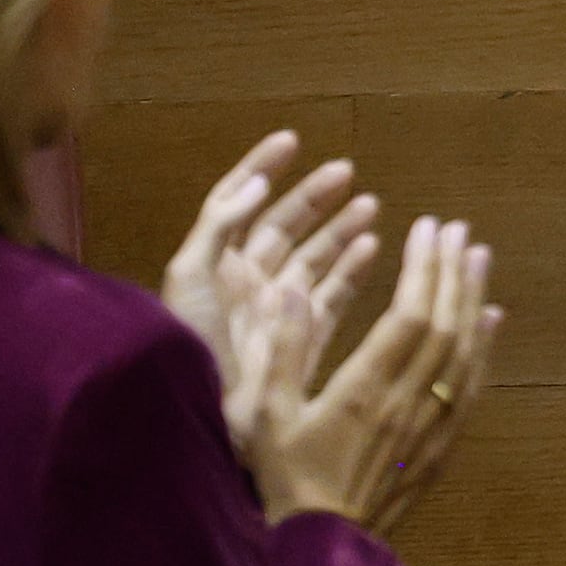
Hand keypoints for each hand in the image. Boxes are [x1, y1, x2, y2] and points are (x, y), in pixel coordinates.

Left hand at [162, 132, 382, 448]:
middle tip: (347, 172)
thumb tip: (258, 182)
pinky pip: (331, 298)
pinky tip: (373, 248)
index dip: (260, 170)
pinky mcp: (300, 342)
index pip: (236, 205)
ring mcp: (276, 313)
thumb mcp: (192, 279)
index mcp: (215, 267)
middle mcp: (246, 285)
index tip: (292, 141)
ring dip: (339, 230)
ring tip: (370, 206)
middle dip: (314, 198)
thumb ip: (219, 224)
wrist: (202, 424)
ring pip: (313, 260)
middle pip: (282, 228)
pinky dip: (351, 271)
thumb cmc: (191, 347)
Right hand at [240, 213, 500, 534]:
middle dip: (451, 271)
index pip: (408, 315)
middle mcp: (405, 403)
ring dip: (473, 300)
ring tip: (478, 257)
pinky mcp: (440, 448)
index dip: (423, 268)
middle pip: (442, 325)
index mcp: (363, 391)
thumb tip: (293, 290)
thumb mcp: (267, 416)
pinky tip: (491, 320)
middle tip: (459, 229)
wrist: (322, 546)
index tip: (428, 228)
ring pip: (463, 352)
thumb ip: (283, 352)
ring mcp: (428, 426)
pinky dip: (485, 349)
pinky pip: (471, 389)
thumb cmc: (287, 480)